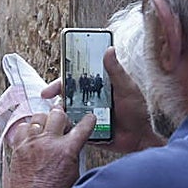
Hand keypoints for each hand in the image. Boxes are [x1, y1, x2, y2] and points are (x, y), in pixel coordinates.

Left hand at [2, 103, 96, 187]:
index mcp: (67, 150)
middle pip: (57, 114)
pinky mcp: (18, 148)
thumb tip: (73, 145)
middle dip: (63, 116)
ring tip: (46, 127)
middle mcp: (48, 142)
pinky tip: (31, 135)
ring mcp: (31, 143)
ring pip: (38, 117)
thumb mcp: (74, 174)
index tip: (89, 117)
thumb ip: (74, 155)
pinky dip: (28, 128)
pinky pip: (22, 128)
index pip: (83, 126)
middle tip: (63, 122)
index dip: (88, 120)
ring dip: (44, 120)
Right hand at [38, 48, 162, 154]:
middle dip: (55, 96)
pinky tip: (59, 129)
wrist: (140, 139)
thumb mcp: (127, 88)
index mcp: (97, 87)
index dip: (61, 82)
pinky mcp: (87, 130)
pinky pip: (72, 129)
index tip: (50, 87)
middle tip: (46, 98)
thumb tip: (109, 48)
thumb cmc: (137, 111)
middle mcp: (89, 100)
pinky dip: (65, 128)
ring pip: (67, 112)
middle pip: (67, 95)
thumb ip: (116, 71)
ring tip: (54, 115)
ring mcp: (87, 115)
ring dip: (59, 113)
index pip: (75, 80)